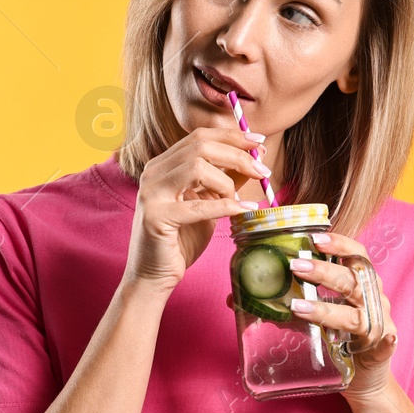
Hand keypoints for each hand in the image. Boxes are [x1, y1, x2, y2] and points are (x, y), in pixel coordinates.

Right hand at [123, 126, 269, 295]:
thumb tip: (253, 160)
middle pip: (201, 146)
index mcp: (163, 165)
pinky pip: (198, 206)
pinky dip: (225, 207)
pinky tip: (243, 210)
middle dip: (238, 155)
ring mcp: (151, 193)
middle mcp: (153, 172)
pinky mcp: (156, 217)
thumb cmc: (181, 240)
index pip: (200, 136)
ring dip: (227, 183)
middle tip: (262, 171)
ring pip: (197, 167)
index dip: (232, 136)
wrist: (153, 275)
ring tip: (237, 201)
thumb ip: (224, 181)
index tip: (259, 142)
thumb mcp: (208, 204)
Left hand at [230, 230, 398, 400]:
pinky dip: (385, 340)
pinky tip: (383, 337)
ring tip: (299, 308)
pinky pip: (385, 343)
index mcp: (359, 283)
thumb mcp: (311, 317)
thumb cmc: (338, 339)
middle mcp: (372, 298)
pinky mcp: (381, 349)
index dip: (339, 244)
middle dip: (324, 272)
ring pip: (357, 313)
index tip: (315, 239)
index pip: (355, 254)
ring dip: (329, 309)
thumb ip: (282, 304)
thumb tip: (233, 298)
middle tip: (295, 268)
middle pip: (352, 279)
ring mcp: (378, 323)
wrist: (364, 378)